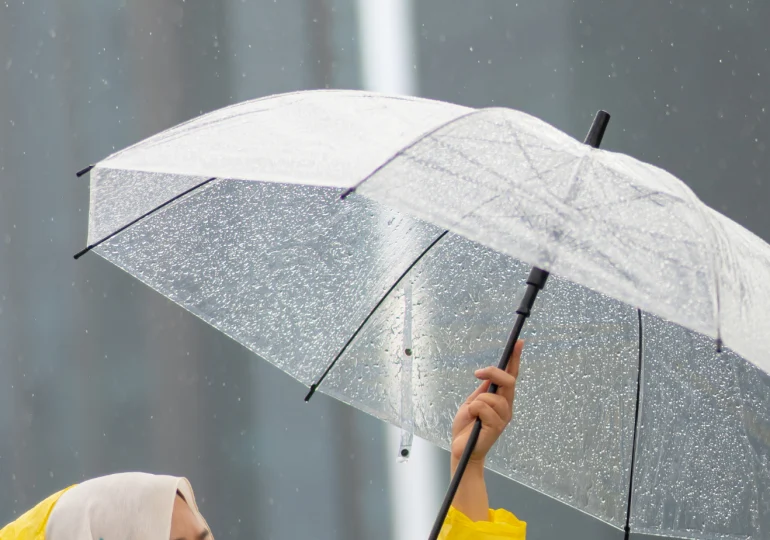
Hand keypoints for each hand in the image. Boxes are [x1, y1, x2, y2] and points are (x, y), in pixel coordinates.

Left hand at [451, 340, 522, 466]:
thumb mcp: (472, 402)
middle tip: (477, 374)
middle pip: (508, 381)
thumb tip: (489, 374)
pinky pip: (483, 407)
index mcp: (502, 399)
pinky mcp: (496, 427)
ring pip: (491, 395)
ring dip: (477, 401)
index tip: (518, 343)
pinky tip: (473, 420)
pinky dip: (473, 410)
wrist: (461, 449)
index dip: (515, 359)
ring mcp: (503, 417)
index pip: (512, 376)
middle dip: (493, 373)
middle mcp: (507, 407)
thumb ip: (483, 391)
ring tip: (473, 414)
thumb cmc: (467, 426)